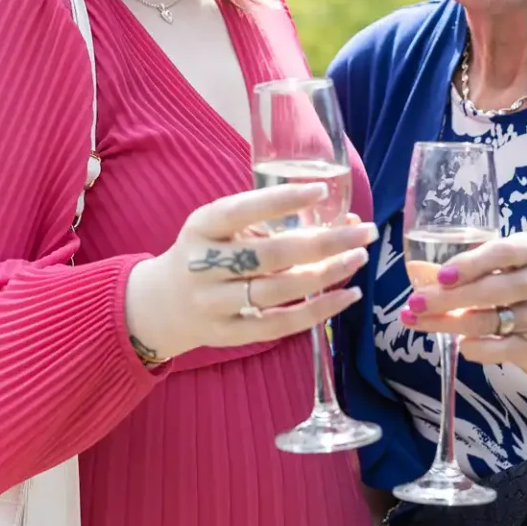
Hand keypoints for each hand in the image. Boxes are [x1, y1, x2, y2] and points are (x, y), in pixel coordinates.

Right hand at [126, 183, 374, 360]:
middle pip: (270, 256)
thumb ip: (266, 222)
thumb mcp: (218, 228)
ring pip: (279, 291)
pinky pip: (280, 325)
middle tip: (363, 232)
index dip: (280, 202)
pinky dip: (318, 311)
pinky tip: (348, 295)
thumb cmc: (205, 253)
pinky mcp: (228, 334)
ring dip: (327, 274)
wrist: (163, 303)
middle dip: (324, 243)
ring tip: (358, 258)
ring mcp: (214, 304)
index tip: (321, 191)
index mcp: (200, 227)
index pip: (240, 211)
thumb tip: (339, 219)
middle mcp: (202, 265)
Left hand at [398, 232, 526, 380]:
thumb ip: (466, 269)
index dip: (468, 264)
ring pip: (489, 320)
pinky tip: (459, 345)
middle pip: (490, 290)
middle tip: (415, 303)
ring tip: (419, 322)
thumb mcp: (506, 271)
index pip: (501, 253)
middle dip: (447, 298)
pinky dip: (475, 348)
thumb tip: (416, 270)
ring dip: (448, 324)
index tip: (440, 276)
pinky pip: (499, 349)